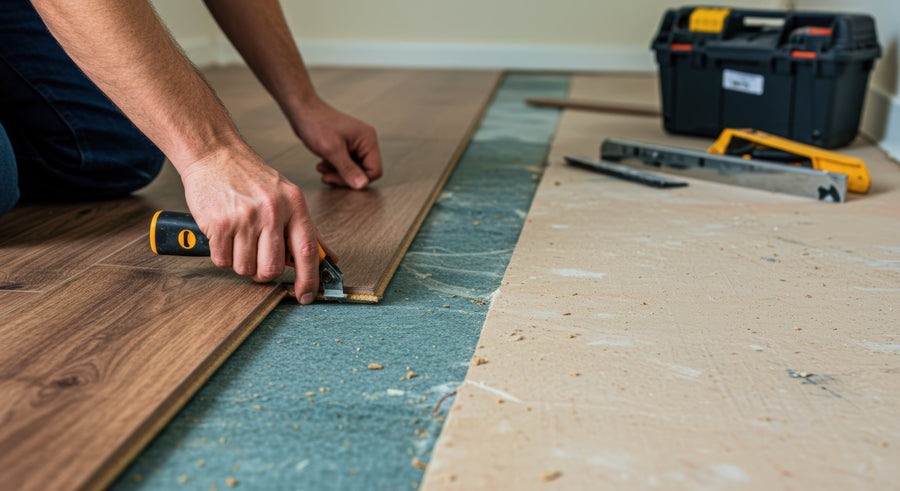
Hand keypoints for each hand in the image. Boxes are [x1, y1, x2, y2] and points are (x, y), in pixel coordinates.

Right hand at [179, 144, 324, 304]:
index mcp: (294, 205)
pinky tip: (224, 236)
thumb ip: (307, 230)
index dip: (309, 279)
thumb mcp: (287, 196)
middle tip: (258, 259)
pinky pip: (222, 260)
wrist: (215, 154)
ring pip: (245, 268)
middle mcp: (273, 211)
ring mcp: (245, 217)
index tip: (306, 295)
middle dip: (263, 273)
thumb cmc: (251, 177)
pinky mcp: (220, 223)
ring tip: (239, 240)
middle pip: (272, 268)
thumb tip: (328, 257)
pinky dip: (221, 255)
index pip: (307, 251)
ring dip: (240, 262)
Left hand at [291, 99, 382, 188]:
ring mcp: (356, 144)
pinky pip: (346, 164)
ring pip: (354, 169)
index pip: (374, 170)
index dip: (358, 180)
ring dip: (337, 173)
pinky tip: (322, 164)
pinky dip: (334, 167)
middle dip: (344, 177)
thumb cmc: (316, 124)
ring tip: (322, 169)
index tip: (338, 180)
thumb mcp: (332, 150)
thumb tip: (362, 185)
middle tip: (327, 176)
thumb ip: (348, 169)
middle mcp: (365, 142)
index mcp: (368, 140)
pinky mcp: (346, 146)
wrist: (303, 111)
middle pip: (364, 171)